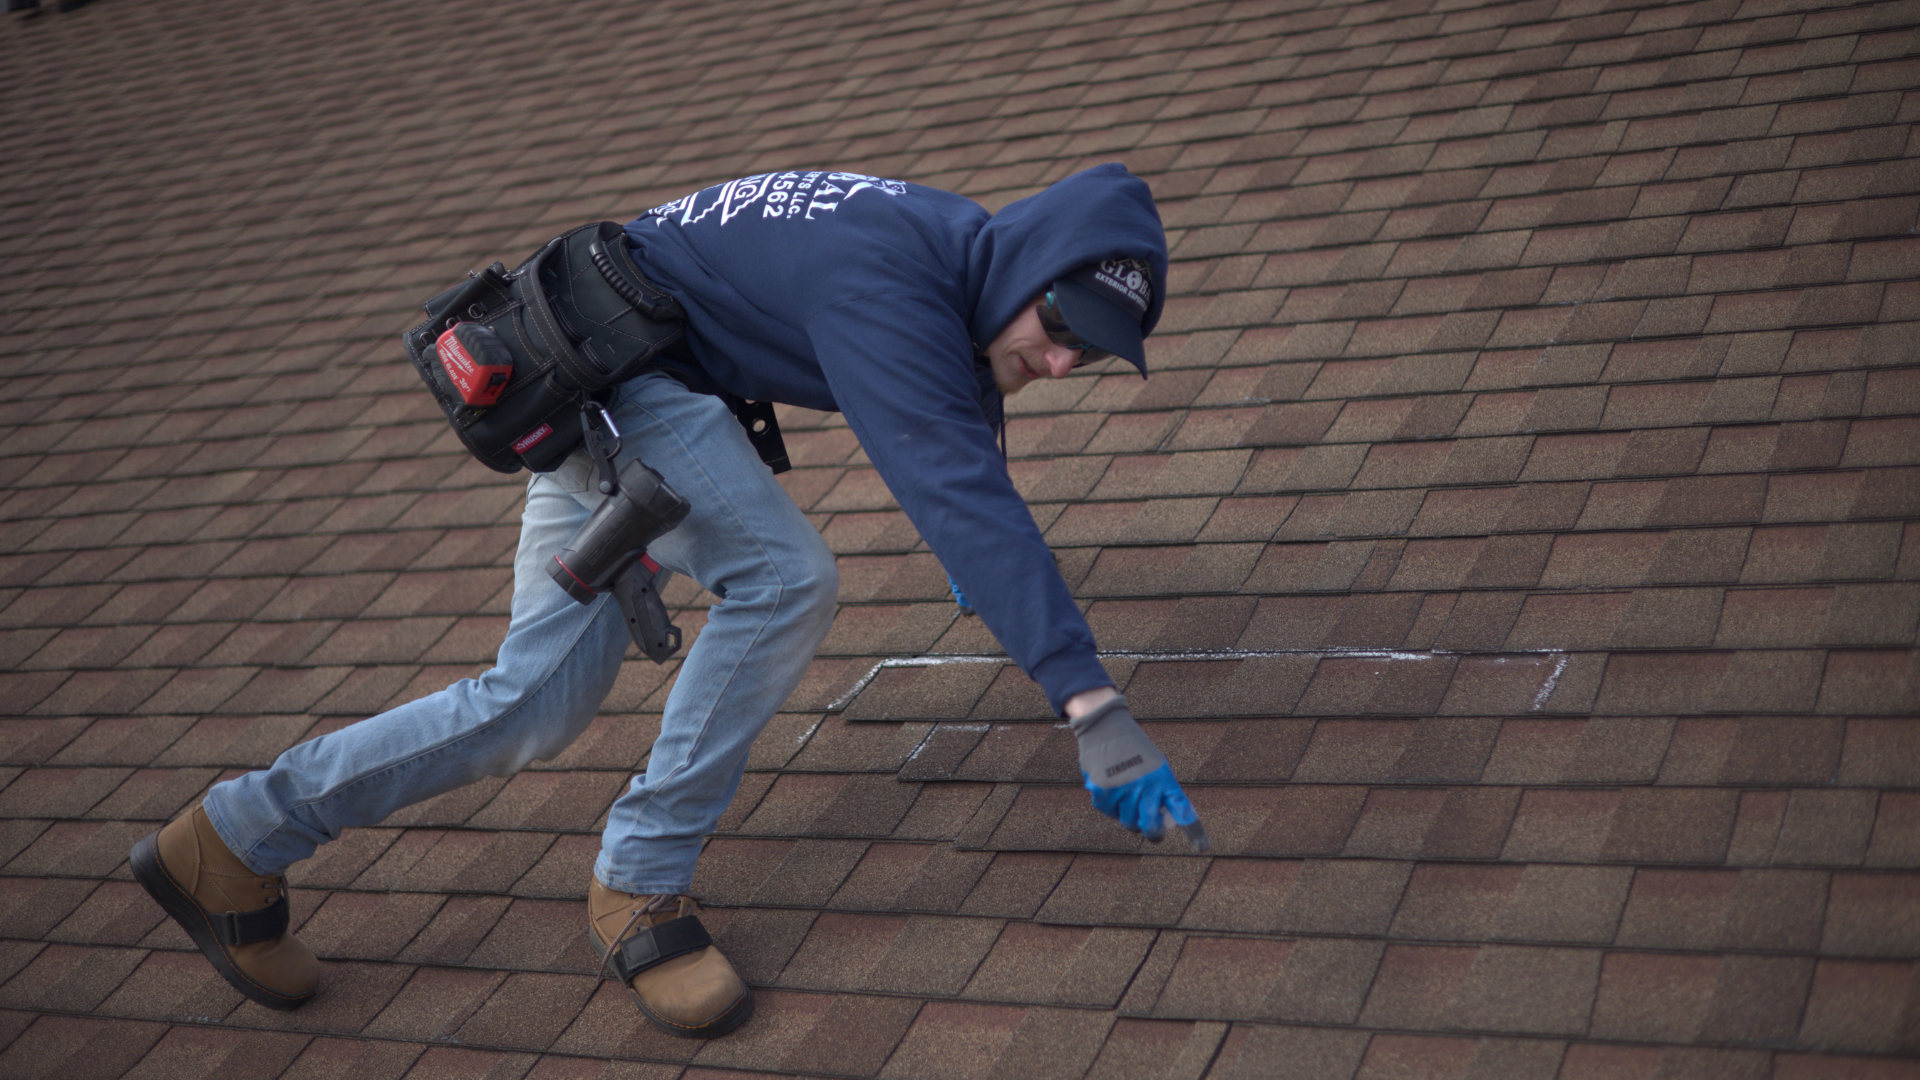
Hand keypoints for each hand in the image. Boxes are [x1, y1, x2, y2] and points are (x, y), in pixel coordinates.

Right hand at [1070, 694, 1199, 840]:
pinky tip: (1111, 786)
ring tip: (1127, 796)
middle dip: (1153, 833)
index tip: (1202, 846)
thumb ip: (1161, 792)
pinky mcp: (1103, 792)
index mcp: (1164, 779)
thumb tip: (1160, 822)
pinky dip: (1110, 805)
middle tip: (1154, 832)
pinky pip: (1109, 812)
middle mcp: (1146, 787)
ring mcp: (1124, 791)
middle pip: (1151, 827)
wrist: (1106, 727)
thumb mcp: (1157, 767)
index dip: (1193, 830)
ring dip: (1128, 816)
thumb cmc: (1136, 750)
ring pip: (1128, 822)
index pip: (1182, 808)